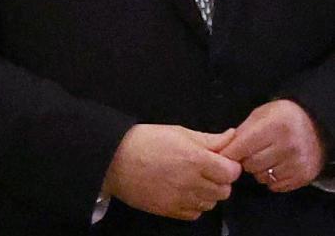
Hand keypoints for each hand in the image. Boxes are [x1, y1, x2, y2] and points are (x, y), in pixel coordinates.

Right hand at [103, 124, 239, 220]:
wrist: (112, 159)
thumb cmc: (144, 140)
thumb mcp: (177, 132)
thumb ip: (208, 138)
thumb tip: (232, 137)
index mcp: (196, 159)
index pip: (232, 172)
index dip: (228, 166)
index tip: (219, 161)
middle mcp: (192, 182)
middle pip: (225, 191)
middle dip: (219, 180)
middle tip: (205, 170)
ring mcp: (181, 199)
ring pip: (211, 203)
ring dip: (207, 193)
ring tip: (191, 181)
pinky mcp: (170, 211)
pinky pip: (195, 214)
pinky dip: (193, 204)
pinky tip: (182, 192)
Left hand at [220, 99, 327, 191]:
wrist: (315, 125)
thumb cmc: (280, 117)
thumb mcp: (259, 115)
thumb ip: (240, 133)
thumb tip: (221, 152)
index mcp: (273, 127)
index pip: (240, 148)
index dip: (228, 153)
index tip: (222, 154)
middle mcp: (287, 146)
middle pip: (250, 165)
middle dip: (244, 160)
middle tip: (249, 153)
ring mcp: (297, 163)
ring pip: (262, 177)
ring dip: (258, 170)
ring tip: (265, 158)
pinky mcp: (303, 176)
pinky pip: (276, 186)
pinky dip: (271, 179)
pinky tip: (275, 166)